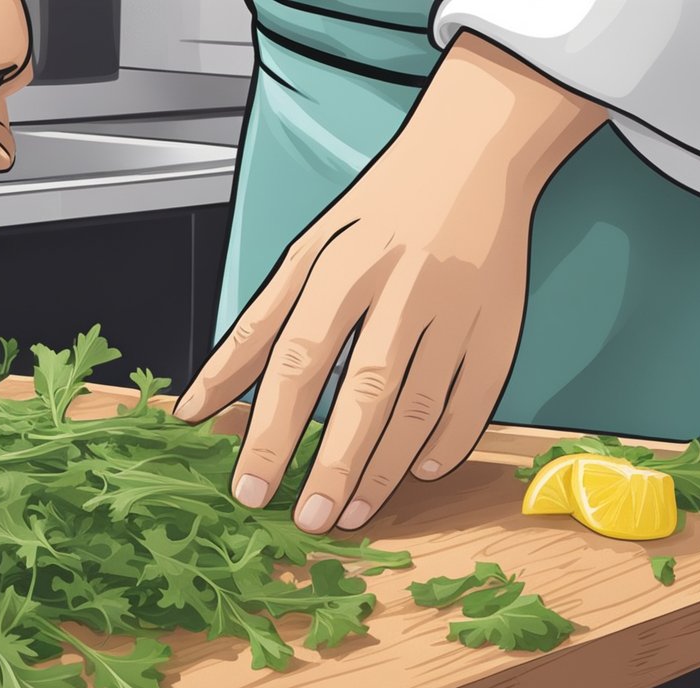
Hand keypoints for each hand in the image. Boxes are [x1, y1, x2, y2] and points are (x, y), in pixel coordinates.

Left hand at [175, 32, 605, 533]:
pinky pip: (476, 398)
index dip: (271, 431)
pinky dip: (449, 440)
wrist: (475, 155)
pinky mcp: (502, 326)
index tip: (248, 487)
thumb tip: (197, 404)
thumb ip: (252, 332)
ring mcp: (458, 310)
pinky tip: (420, 472)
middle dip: (331, 465)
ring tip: (350, 511)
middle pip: (365, 393)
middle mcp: (402, 290)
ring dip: (385, 468)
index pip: (297, 363)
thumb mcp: (304, 254)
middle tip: (306, 521)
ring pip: (421, 405)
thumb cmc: (379, 209)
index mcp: (343, 269)